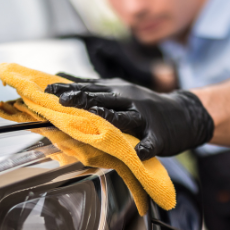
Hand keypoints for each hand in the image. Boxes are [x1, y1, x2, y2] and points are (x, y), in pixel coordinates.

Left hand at [47, 75, 214, 159]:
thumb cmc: (143, 105)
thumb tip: (61, 77)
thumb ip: (92, 87)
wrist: (183, 114)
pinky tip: (138, 152)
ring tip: (96, 119)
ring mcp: (144, 117)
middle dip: (82, 99)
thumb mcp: (118, 91)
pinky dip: (144, 147)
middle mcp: (129, 100)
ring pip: (125, 117)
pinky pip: (150, 142)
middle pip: (103, 98)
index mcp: (117, 90)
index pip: (89, 88)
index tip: (47, 90)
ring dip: (110, 118)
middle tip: (61, 101)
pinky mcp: (158, 135)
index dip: (68, 89)